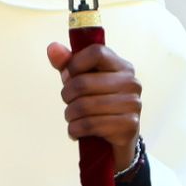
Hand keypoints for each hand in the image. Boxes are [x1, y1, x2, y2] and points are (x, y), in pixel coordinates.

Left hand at [47, 41, 141, 170]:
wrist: (118, 137)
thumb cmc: (98, 103)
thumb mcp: (82, 80)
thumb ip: (67, 63)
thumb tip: (52, 47)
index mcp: (122, 66)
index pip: (96, 52)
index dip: (74, 64)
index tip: (68, 76)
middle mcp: (132, 83)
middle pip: (83, 82)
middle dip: (67, 95)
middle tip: (68, 102)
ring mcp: (133, 104)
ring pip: (84, 106)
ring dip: (69, 114)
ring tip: (72, 117)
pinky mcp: (129, 126)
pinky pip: (90, 125)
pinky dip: (75, 129)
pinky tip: (76, 130)